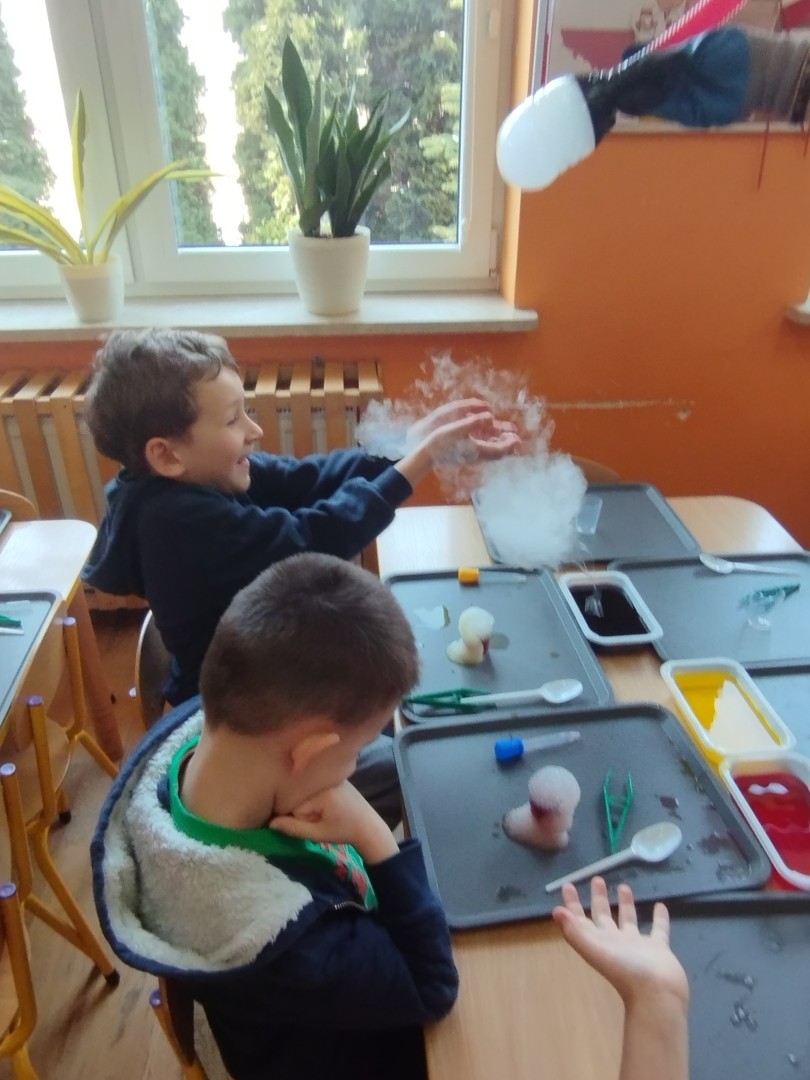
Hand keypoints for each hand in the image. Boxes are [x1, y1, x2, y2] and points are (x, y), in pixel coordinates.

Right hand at [270, 781, 397, 863]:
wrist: (369, 827)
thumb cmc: (344, 831)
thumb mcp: (318, 834)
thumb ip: (294, 828)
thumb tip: (271, 823)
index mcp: (320, 791)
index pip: (294, 805)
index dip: (302, 819)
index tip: (317, 824)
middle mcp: (325, 778)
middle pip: (299, 795)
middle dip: (306, 810)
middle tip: (324, 819)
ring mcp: (331, 776)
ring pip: (307, 791)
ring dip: (312, 804)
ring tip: (328, 813)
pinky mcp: (335, 777)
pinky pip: (316, 786)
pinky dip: (318, 796)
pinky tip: (330, 805)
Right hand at [397, 400, 519, 486]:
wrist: (425, 454)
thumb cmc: (441, 441)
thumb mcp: (458, 428)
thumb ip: (475, 422)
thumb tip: (490, 416)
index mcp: (478, 450)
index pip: (500, 450)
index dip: (511, 444)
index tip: (518, 438)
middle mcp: (477, 455)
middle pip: (498, 452)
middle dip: (507, 443)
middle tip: (514, 434)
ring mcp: (472, 455)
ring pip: (491, 450)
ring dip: (499, 442)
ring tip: (506, 433)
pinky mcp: (466, 454)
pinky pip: (483, 449)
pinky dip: (490, 442)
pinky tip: (489, 434)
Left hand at [552, 877, 688, 1009]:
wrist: (658, 994)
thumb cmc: (625, 970)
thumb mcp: (596, 950)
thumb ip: (575, 932)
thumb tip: (556, 912)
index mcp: (598, 942)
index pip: (581, 920)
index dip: (573, 905)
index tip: (568, 885)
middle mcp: (615, 942)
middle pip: (604, 917)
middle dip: (598, 898)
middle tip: (597, 879)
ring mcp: (637, 946)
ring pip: (629, 920)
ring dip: (625, 904)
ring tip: (623, 886)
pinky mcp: (659, 948)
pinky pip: (659, 929)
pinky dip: (659, 919)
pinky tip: (660, 906)